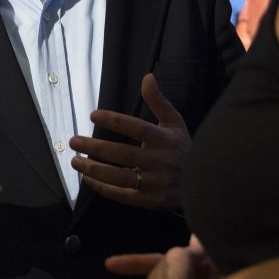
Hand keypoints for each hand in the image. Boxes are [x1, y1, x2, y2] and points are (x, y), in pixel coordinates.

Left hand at [69, 73, 189, 210]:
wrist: (205, 185)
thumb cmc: (183, 150)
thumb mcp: (175, 123)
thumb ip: (159, 101)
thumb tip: (147, 77)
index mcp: (166, 140)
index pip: (136, 127)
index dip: (114, 120)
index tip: (92, 115)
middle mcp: (160, 161)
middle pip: (122, 153)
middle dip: (94, 147)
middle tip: (73, 140)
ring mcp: (156, 183)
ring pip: (119, 176)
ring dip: (93, 169)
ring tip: (75, 161)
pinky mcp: (151, 201)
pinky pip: (122, 195)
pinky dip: (103, 187)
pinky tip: (88, 179)